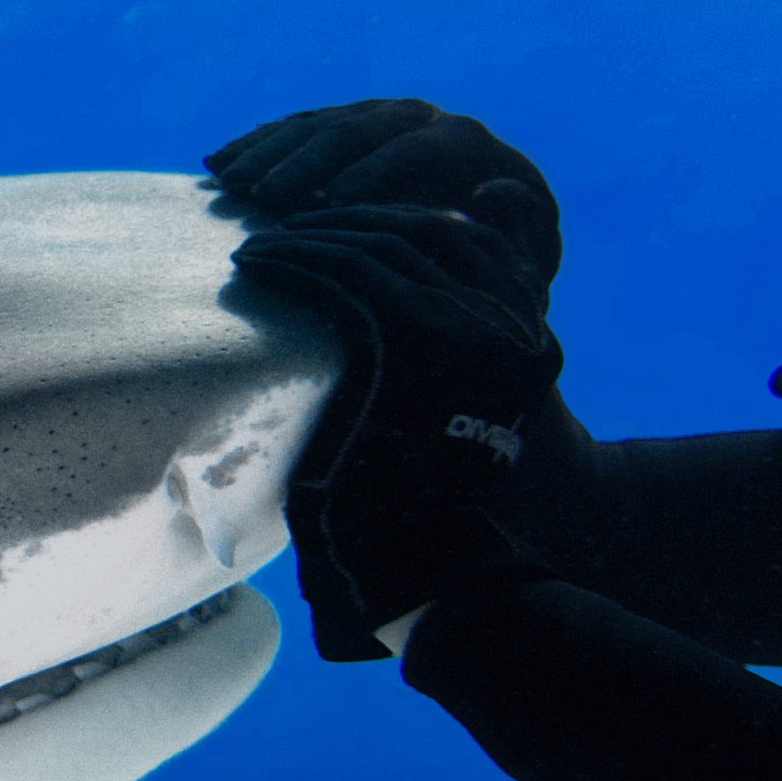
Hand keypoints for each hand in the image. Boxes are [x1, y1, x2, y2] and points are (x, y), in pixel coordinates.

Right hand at [209, 101, 561, 312]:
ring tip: (233, 184)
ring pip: (319, 123)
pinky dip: (256, 146)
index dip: (378, 173)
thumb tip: (494, 189)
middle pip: (359, 127)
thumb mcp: (524, 259)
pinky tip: (219, 166)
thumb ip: (518, 231)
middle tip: (267, 195)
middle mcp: (421, 119)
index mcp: (468, 146)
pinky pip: (293, 128)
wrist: (476, 249)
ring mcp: (374, 119)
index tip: (336, 204)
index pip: (420, 148)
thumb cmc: (500, 269)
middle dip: (310, 161)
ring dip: (272, 153)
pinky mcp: (340, 129)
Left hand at [230, 202, 565, 661]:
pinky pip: (340, 275)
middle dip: (347, 221)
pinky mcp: (403, 342)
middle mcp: (500, 318)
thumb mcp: (471, 402)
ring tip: (258, 242)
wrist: (435, 562)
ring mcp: (456, 325)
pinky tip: (256, 262)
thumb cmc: (438, 493)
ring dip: (307, 236)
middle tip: (289, 224)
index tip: (343, 223)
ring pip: (372, 247)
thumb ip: (467, 330)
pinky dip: (292, 259)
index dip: (396, 219)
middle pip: (416, 232)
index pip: (462, 236)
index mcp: (525, 326)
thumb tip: (438, 260)